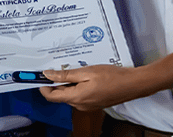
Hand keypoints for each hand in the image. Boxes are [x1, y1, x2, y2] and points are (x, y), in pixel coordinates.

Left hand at [38, 65, 152, 110]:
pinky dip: (78, 86)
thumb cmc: (112, 77)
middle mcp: (80, 105)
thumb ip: (66, 74)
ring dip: (69, 83)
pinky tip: (85, 76)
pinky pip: (80, 95)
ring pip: (71, 94)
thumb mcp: (87, 71)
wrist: (132, 84)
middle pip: (61, 95)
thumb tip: (49, 75)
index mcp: (77, 98)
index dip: (43, 87)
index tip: (39, 78)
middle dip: (57, 82)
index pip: (52, 96)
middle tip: (58, 67)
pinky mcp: (94, 103)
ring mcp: (88, 105)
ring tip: (76, 69)